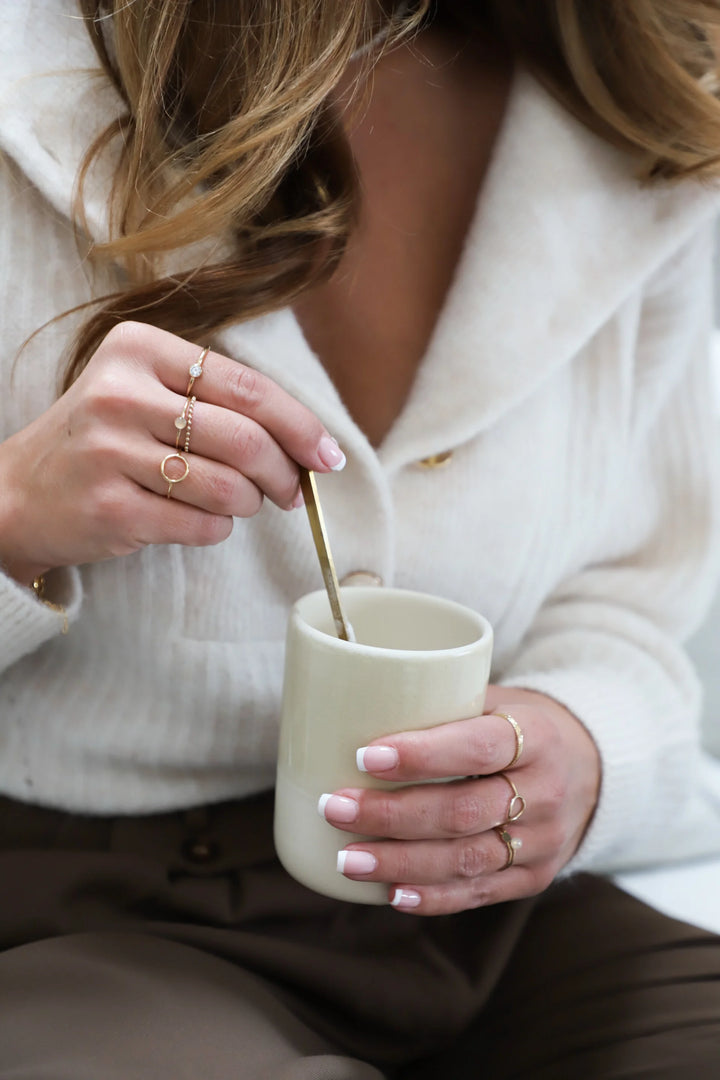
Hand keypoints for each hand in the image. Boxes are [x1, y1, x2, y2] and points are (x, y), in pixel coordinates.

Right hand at [0, 321, 343, 583]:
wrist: (21, 491)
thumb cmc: (105, 438)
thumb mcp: (146, 391)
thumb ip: (219, 401)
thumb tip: (311, 444)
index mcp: (139, 350)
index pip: (249, 388)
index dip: (300, 425)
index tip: (327, 454)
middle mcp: (122, 394)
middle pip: (246, 440)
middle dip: (285, 474)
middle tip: (292, 492)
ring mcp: (111, 452)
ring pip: (229, 488)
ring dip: (248, 504)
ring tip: (235, 502)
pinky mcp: (110, 507)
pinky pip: (201, 526)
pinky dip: (216, 529)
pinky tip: (198, 519)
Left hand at [320, 686, 601, 914]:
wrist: (590, 767)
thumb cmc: (519, 724)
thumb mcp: (497, 700)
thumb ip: (443, 704)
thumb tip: (354, 707)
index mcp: (538, 736)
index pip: (478, 747)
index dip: (422, 755)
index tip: (365, 756)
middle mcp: (547, 792)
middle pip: (463, 811)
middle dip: (392, 814)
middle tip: (335, 808)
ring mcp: (544, 841)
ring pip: (467, 860)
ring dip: (400, 862)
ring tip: (347, 859)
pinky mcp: (536, 877)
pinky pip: (480, 893)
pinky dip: (432, 897)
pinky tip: (390, 893)